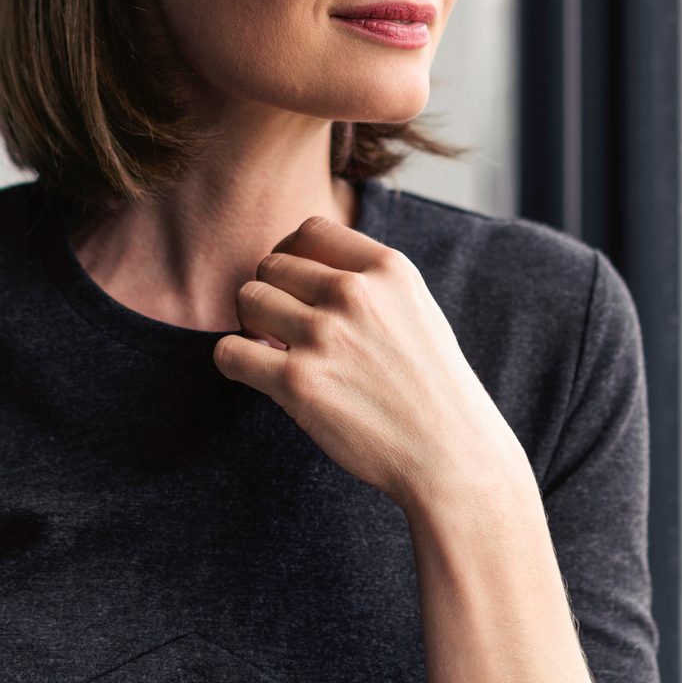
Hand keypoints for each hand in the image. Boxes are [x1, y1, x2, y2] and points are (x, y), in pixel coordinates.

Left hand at [211, 216, 528, 511]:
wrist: (451, 453)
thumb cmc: (433, 387)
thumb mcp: (416, 309)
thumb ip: (369, 281)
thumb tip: (302, 268)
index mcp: (388, 268)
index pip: (311, 228)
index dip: (291, 254)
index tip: (294, 285)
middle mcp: (354, 293)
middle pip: (272, 264)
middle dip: (271, 293)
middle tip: (283, 327)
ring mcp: (325, 336)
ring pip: (248, 299)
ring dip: (251, 324)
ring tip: (273, 348)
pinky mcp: (298, 382)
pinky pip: (230, 351)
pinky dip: (235, 360)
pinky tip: (259, 373)